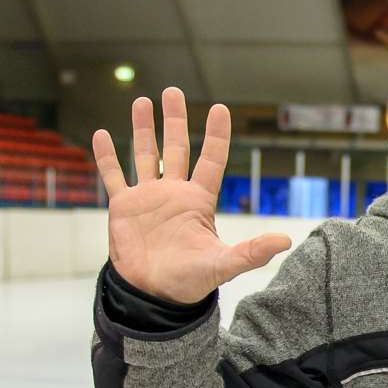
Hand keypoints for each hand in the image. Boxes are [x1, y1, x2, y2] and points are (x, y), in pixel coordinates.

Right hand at [94, 86, 291, 303]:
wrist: (155, 296)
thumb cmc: (191, 281)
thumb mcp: (224, 264)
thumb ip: (252, 251)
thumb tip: (286, 240)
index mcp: (199, 201)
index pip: (210, 160)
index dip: (216, 136)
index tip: (219, 109)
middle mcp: (174, 193)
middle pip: (176, 148)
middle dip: (174, 120)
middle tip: (173, 91)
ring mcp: (148, 198)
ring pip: (145, 155)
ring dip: (143, 129)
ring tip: (142, 102)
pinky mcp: (123, 208)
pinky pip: (113, 176)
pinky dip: (106, 156)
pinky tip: (101, 134)